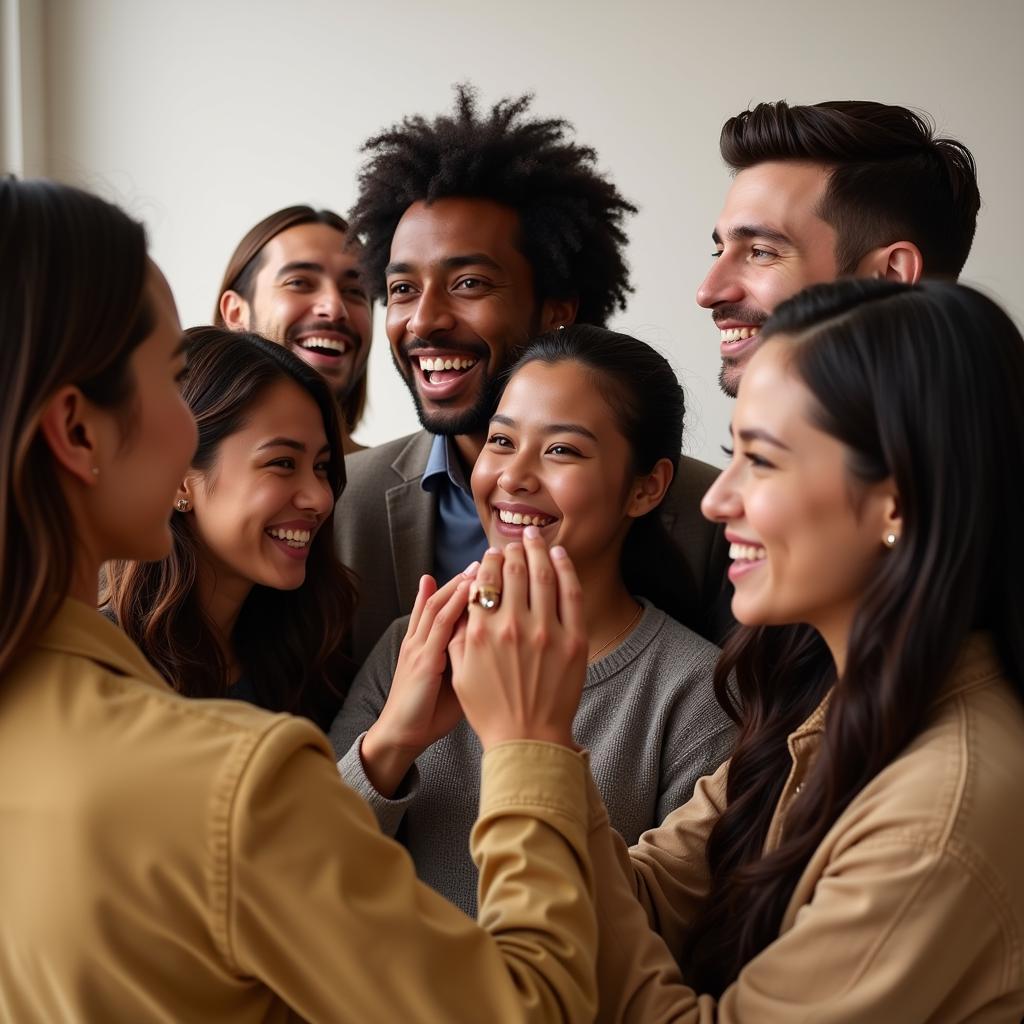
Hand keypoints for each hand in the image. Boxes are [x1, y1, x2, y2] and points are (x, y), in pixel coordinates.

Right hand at [361, 564, 475, 795]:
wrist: (401, 736)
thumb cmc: (428, 714)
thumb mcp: (451, 682)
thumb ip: (466, 660)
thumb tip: (493, 646)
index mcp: (426, 645)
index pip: (442, 608)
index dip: (459, 588)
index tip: (480, 571)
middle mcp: (420, 640)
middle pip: (441, 599)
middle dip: (461, 578)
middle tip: (483, 559)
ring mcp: (420, 647)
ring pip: (440, 605)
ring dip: (459, 584)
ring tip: (477, 567)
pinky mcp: (424, 660)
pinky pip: (440, 625)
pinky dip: (455, 604)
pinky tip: (469, 591)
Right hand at [450, 528, 585, 750]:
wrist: (527, 740)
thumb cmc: (489, 709)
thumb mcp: (460, 671)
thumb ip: (458, 633)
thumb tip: (464, 598)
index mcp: (481, 632)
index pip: (484, 580)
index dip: (488, 560)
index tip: (492, 553)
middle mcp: (512, 626)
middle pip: (514, 570)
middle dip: (514, 549)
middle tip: (515, 540)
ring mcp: (546, 632)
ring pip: (543, 575)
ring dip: (538, 550)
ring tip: (535, 538)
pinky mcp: (573, 641)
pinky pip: (571, 595)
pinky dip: (565, 570)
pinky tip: (560, 557)